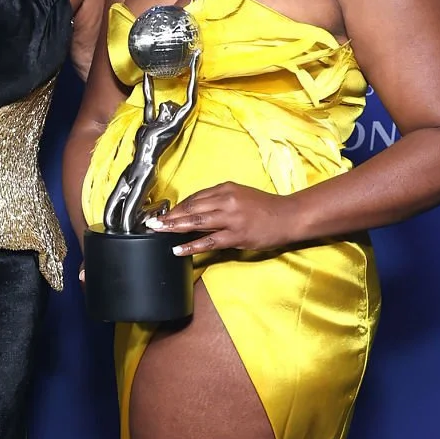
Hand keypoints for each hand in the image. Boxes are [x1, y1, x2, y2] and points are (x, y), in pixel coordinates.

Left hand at [146, 182, 294, 256]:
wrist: (288, 216)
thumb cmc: (264, 207)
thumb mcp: (240, 195)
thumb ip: (219, 200)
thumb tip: (194, 209)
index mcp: (226, 189)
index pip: (194, 198)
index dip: (176, 207)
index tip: (162, 213)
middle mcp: (226, 201)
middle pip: (191, 208)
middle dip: (169, 216)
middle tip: (150, 222)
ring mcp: (231, 218)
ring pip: (196, 222)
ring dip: (174, 227)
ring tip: (158, 232)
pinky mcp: (236, 235)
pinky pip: (209, 241)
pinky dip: (192, 245)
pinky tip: (178, 249)